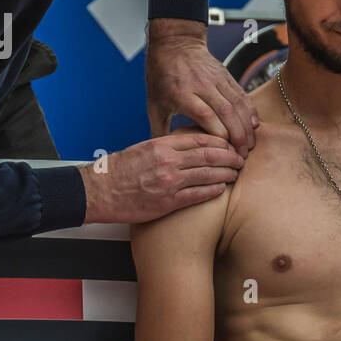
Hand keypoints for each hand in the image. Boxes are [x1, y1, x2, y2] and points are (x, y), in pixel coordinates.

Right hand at [79, 131, 244, 223]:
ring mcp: (169, 182)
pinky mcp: (168, 202)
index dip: (220, 141)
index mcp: (161, 145)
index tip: (230, 143)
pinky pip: (198, 195)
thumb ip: (167, 146)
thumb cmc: (118, 170)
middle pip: (209, 155)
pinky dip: (214, 190)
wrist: (99, 192)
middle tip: (241, 158)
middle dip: (229, 156)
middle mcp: (168, 161)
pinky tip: (222, 189)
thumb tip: (189, 143)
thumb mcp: (142, 149)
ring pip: (208, 174)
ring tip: (236, 173)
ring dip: (226, 174)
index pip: (200, 138)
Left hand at [145, 18, 257, 155]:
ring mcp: (216, 79)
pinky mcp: (226, 75)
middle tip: (242, 154)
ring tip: (250, 144)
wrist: (175, 43)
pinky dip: (250, 111)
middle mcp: (201, 86)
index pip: (206, 115)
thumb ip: (159, 129)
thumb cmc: (161, 76)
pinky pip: (242, 94)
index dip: (218, 134)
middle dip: (237, 135)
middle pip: (226, 112)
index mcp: (181, 93)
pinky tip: (254, 125)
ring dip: (246, 126)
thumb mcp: (154, 102)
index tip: (223, 151)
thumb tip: (163, 154)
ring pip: (238, 104)